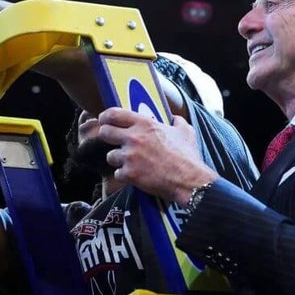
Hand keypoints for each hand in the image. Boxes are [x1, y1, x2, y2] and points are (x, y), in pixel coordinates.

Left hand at [95, 107, 215, 203]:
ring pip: (110, 156)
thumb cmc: (188, 157)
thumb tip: (174, 118)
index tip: (104, 120)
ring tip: (131, 162)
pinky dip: (125, 176)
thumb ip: (177, 122)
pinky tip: (136, 175)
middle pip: (105, 132)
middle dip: (108, 137)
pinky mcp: (129, 174)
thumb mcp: (185, 132)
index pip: (114, 114)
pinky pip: (117, 174)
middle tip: (114, 141)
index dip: (105, 116)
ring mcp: (130, 157)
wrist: (189, 180)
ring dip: (118, 159)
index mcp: (145, 124)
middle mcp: (134, 138)